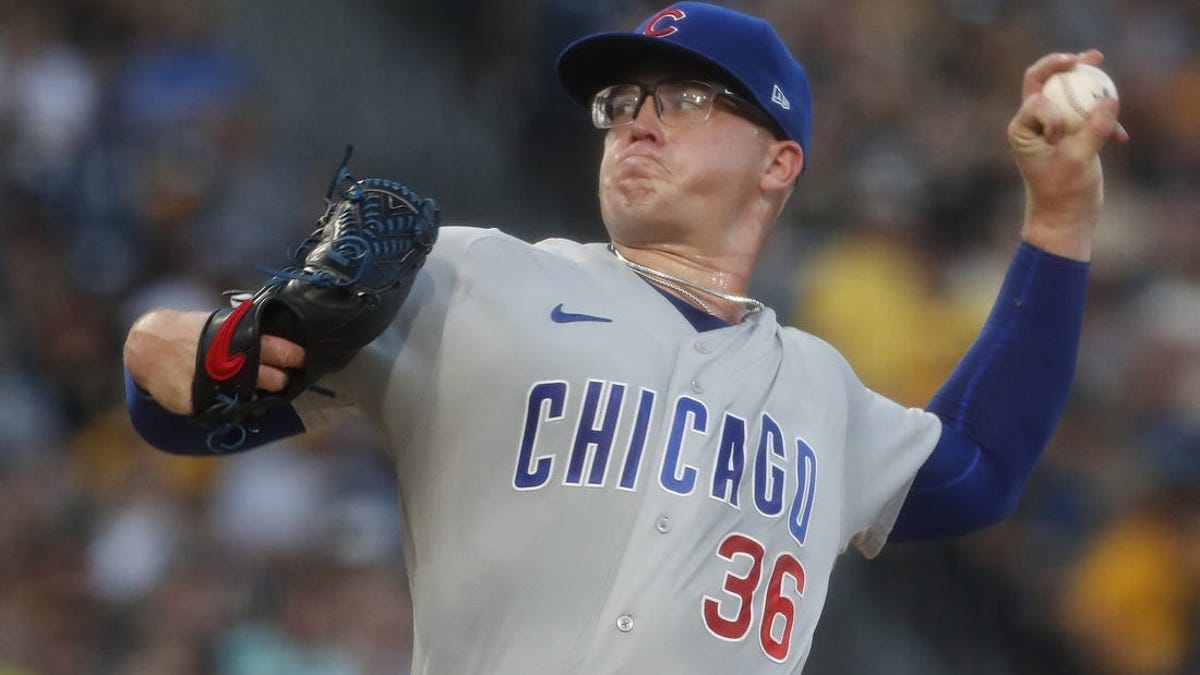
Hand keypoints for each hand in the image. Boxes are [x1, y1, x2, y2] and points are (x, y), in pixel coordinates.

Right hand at [124, 308, 305, 414]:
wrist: (147, 344)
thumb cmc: (192, 332)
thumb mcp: (221, 325)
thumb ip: (248, 333)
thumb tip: (281, 339)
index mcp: (238, 338)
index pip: (280, 349)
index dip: (295, 357)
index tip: (303, 360)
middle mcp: (228, 361)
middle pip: (273, 378)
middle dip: (282, 381)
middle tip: (284, 379)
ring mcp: (213, 383)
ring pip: (252, 396)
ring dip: (260, 394)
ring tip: (259, 388)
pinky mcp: (196, 402)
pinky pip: (225, 409)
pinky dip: (232, 405)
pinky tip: (232, 397)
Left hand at [1008, 50, 1128, 260]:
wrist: (1065, 218)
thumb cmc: (1062, 192)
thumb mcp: (1079, 159)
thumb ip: (1093, 128)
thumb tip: (1110, 98)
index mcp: (1022, 128)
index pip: (1036, 99)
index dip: (1055, 110)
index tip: (1061, 136)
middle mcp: (1032, 124)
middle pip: (1043, 83)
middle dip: (1062, 65)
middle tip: (1087, 57)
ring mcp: (1051, 128)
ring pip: (1067, 95)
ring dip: (1087, 85)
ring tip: (1100, 61)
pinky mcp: (1070, 136)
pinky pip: (1086, 115)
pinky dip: (1102, 121)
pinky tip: (1120, 137)